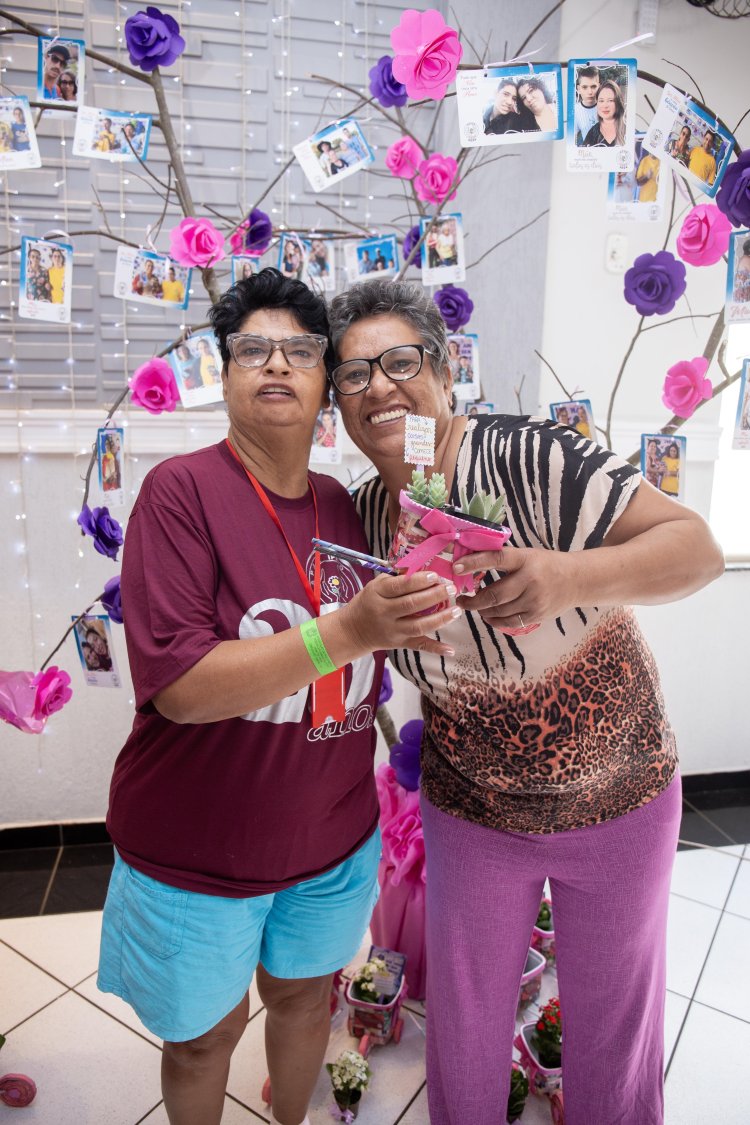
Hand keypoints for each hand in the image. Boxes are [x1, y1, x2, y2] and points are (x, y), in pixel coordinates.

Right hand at [340, 571, 460, 656]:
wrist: (353, 630)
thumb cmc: (368, 602)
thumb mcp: (376, 585)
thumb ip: (396, 578)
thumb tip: (421, 568)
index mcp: (377, 594)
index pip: (399, 586)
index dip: (418, 581)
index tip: (435, 576)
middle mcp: (384, 613)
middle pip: (412, 604)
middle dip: (434, 595)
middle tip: (451, 588)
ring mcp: (393, 631)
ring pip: (418, 626)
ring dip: (440, 619)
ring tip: (457, 610)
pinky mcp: (400, 644)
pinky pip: (419, 646)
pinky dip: (435, 649)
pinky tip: (451, 649)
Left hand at [454, 546, 576, 631]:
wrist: (577, 580)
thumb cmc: (545, 565)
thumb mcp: (527, 555)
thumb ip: (504, 561)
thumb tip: (470, 565)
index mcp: (525, 559)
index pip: (496, 559)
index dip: (474, 563)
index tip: (456, 568)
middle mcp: (530, 579)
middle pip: (494, 594)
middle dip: (473, 601)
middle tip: (462, 600)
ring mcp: (534, 600)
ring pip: (499, 611)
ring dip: (482, 611)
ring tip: (475, 607)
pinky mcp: (537, 615)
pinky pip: (509, 622)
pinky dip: (495, 620)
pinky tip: (489, 616)